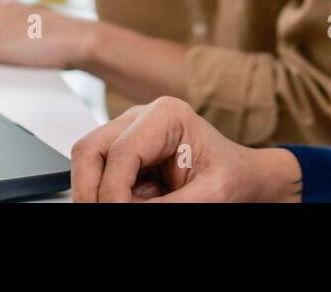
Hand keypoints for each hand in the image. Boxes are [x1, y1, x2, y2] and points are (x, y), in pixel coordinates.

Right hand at [70, 96, 302, 202]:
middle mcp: (142, 117)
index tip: (117, 214)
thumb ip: (169, 207)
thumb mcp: (210, 195)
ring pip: (87, 159)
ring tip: (123, 207)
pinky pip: (98, 171)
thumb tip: (122, 211)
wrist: (242, 177)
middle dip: (90, 189)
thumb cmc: (232, 178)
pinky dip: (105, 193)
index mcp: (167, 115)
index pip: (120, 152)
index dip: (111, 192)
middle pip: (90, 149)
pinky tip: (131, 202)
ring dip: (95, 192)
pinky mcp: (125, 150)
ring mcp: (130, 131)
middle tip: (104, 214)